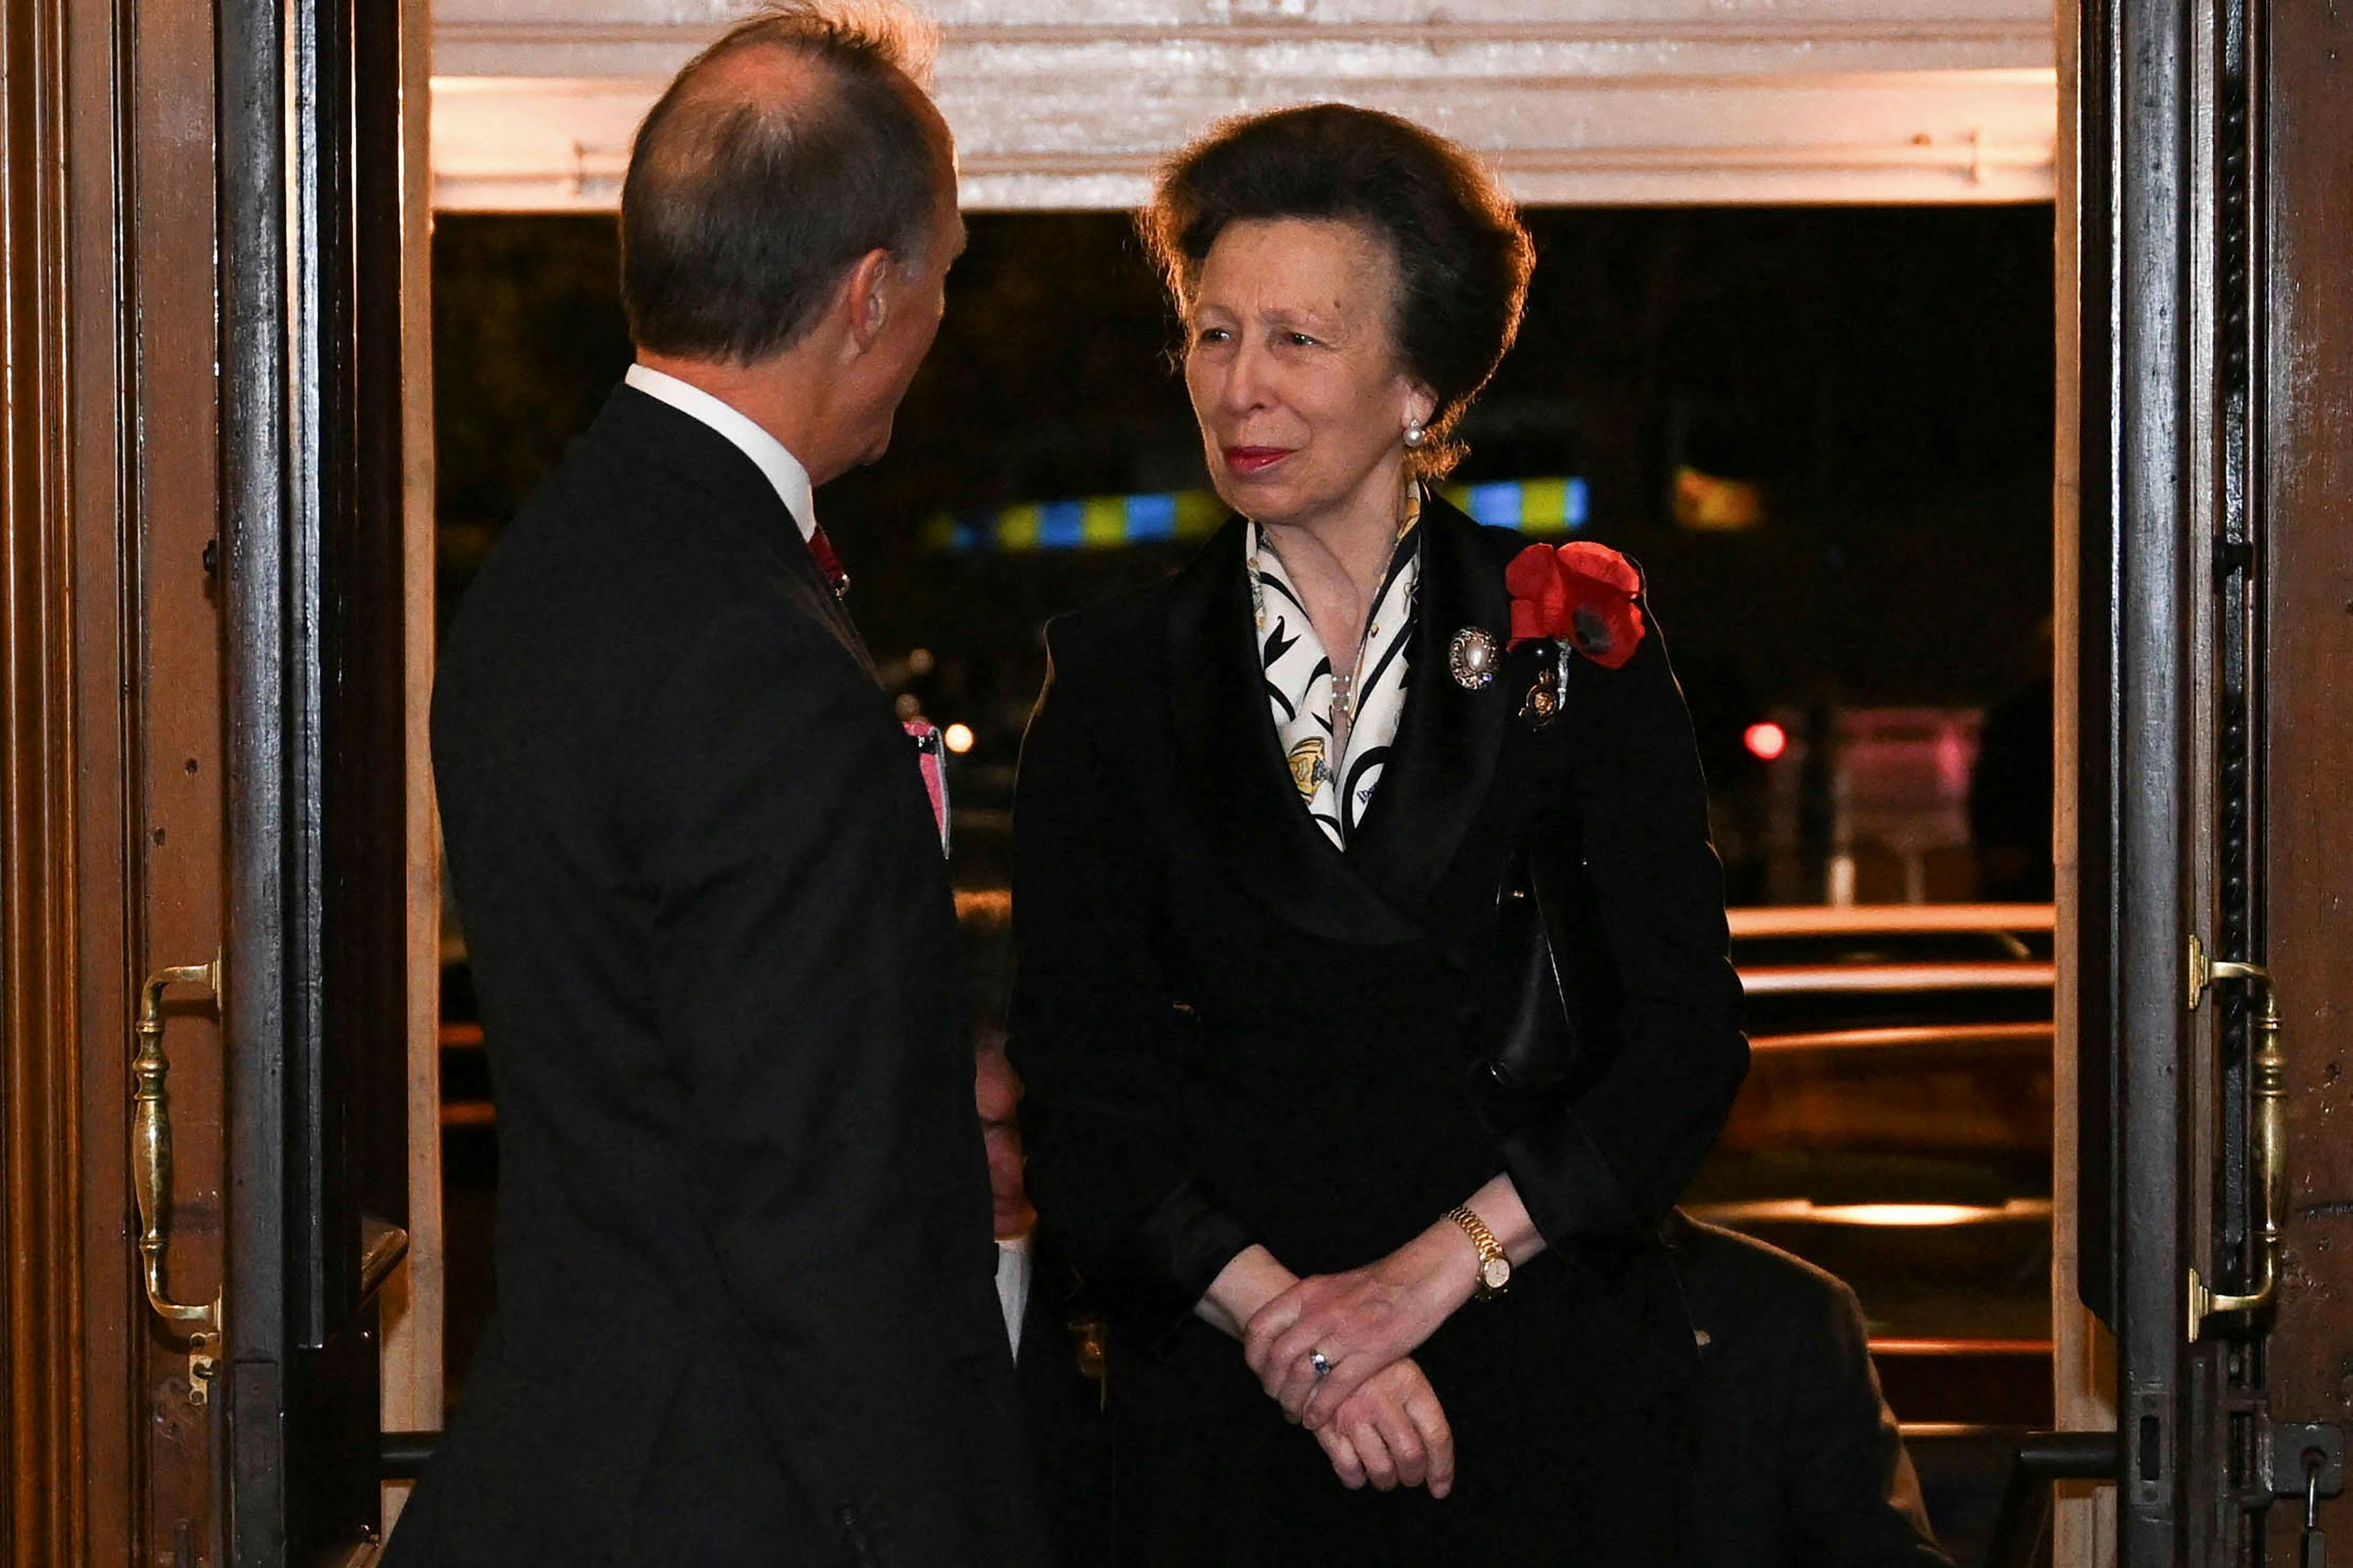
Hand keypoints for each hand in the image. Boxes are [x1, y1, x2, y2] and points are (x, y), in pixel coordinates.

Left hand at [1242, 1225, 1479, 1428]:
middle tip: (1277, 1399)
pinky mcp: (1369, 1353)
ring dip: (1292, 1402)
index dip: (1254, 1355)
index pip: (1261, 1326)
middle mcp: (1320, 1312)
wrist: (1421, 1277)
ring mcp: (1344, 1333)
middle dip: (1272, 1385)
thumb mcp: (1333, 1286)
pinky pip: (1333, 1389)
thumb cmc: (1379, 1284)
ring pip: (1302, 1376)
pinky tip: (1315, 1421)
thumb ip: (1309, 1307)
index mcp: (1308, 1292)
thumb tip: (1288, 1333)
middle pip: (1278, 1357)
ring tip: (1294, 1414)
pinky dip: (1319, 1409)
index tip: (1259, 1371)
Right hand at [1309, 1359, 1455, 1496]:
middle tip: (1409, 1476)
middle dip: (1413, 1477)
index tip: (1440, 1487)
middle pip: (1410, 1457)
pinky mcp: (1326, 1426)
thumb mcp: (1402, 1372)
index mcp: (1409, 1384)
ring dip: (1386, 1480)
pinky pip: (1348, 1469)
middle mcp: (1383, 1400)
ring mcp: (1353, 1414)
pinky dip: (1356, 1479)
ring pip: (1381, 1469)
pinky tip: (1359, 1471)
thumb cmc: (1369, 1364)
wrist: (1321, 1348)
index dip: (1442, 1469)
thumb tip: (1433, 1460)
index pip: (1437, 1435)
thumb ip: (1419, 1410)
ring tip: (1385, 1474)